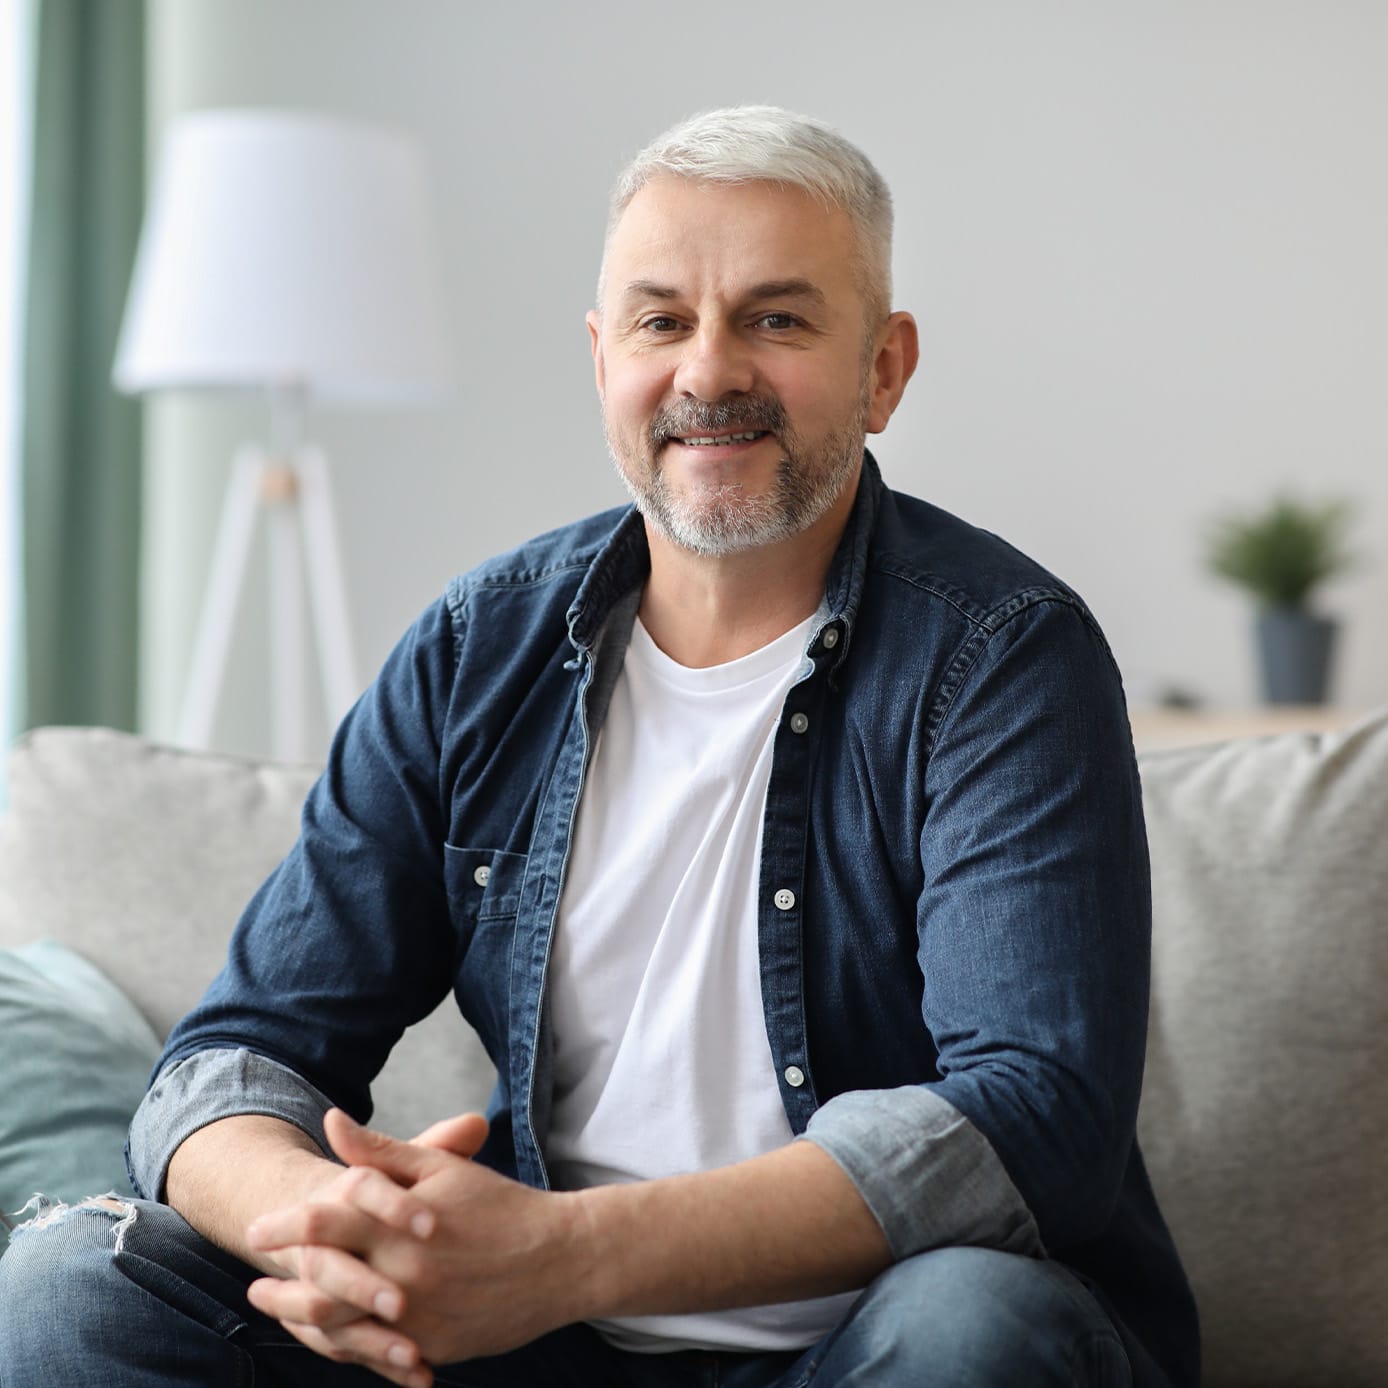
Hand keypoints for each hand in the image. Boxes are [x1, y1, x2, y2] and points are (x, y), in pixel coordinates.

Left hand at [247, 1110, 590, 1379]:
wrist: (560, 1259)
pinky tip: (335, 1336)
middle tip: (255, 1285)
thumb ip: (380, 1152)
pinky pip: (380, 1353)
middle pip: (318, 1287)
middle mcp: (402, 1275)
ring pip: (340, 1331)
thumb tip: (330, 1121)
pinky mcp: (434, 1347)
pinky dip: (351, 1345)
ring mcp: (418, 1318)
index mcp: (400, 1225)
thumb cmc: (499, 1205)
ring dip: (303, 1322)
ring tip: (284, 1313)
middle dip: (280, 1288)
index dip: (283, 1225)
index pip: (322, 1222)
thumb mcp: (441, 1170)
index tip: (258, 1229)